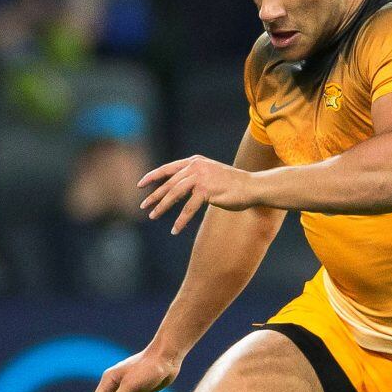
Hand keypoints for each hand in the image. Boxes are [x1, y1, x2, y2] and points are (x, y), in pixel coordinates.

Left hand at [138, 155, 255, 234]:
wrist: (251, 186)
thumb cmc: (232, 184)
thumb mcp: (210, 176)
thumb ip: (194, 179)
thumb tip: (177, 191)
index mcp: (194, 162)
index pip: (168, 168)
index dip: (153, 177)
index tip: (140, 185)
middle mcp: (195, 167)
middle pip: (168, 183)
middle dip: (154, 196)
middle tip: (143, 207)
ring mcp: (200, 178)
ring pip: (174, 194)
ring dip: (162, 207)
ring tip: (153, 216)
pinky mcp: (206, 191)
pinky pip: (188, 208)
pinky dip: (180, 220)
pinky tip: (175, 229)